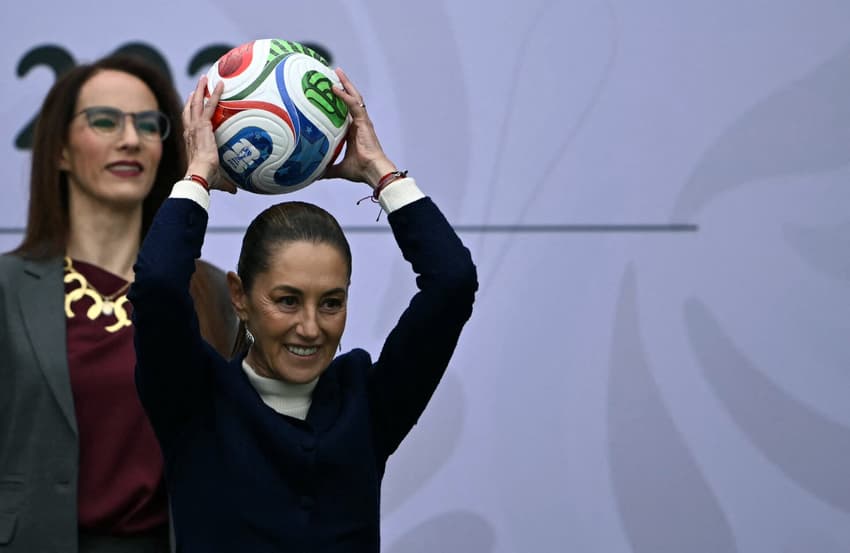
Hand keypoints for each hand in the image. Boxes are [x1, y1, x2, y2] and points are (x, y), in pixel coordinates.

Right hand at [182, 76, 236, 192]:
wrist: (200, 176)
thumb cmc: (206, 180)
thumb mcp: (217, 179)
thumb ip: (226, 183)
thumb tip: (234, 190)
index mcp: (191, 142)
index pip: (189, 123)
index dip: (190, 112)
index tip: (192, 102)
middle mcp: (190, 132)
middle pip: (190, 109)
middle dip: (194, 95)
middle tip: (199, 84)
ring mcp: (195, 127)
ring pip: (196, 103)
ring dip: (201, 89)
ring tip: (205, 78)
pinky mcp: (203, 126)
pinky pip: (209, 106)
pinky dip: (215, 94)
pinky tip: (221, 85)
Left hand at [320, 68, 396, 188]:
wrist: (374, 171)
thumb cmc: (362, 170)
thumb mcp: (340, 168)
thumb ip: (329, 168)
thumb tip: (315, 174)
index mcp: (354, 131)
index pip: (346, 111)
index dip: (340, 100)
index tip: (330, 91)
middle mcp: (359, 123)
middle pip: (351, 99)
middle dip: (344, 86)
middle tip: (334, 74)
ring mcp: (362, 121)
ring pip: (354, 97)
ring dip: (346, 84)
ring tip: (337, 72)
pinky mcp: (364, 122)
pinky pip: (354, 105)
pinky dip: (344, 96)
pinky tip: (335, 88)